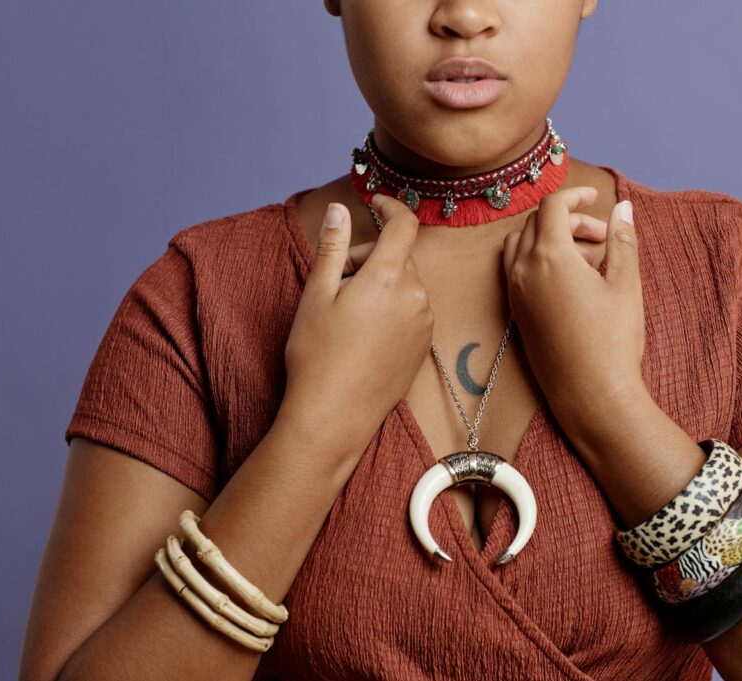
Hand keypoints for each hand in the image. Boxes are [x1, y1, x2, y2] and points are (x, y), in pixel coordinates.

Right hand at [281, 195, 434, 459]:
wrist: (334, 416)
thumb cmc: (318, 356)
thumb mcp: (317, 294)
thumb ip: (334, 246)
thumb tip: (342, 208)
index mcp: (388, 278)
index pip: (404, 225)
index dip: (390, 206)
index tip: (374, 202)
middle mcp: (415, 296)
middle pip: (398, 256)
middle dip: (369, 257)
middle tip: (336, 282)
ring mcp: (424, 323)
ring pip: (405, 283)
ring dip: (381, 283)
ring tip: (347, 315)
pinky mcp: (424, 345)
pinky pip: (411, 309)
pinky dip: (392, 307)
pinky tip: (364, 334)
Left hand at [502, 186, 646, 436]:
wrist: (591, 395)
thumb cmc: (612, 341)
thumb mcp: (626, 285)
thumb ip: (622, 241)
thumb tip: (623, 207)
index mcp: (549, 257)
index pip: (552, 207)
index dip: (575, 195)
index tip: (596, 198)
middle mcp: (523, 271)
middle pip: (536, 223)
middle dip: (569, 220)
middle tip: (602, 236)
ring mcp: (515, 294)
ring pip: (521, 245)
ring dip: (550, 239)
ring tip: (589, 259)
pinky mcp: (516, 314)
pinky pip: (517, 271)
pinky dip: (539, 261)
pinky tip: (572, 281)